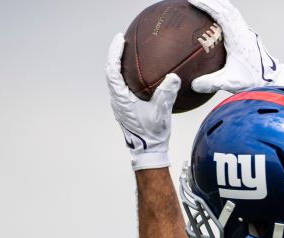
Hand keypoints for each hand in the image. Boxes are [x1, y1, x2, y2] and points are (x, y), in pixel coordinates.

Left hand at [106, 34, 180, 169]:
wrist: (148, 151)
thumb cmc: (153, 134)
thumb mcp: (161, 113)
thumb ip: (166, 95)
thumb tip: (173, 77)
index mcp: (121, 99)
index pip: (113, 71)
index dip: (114, 53)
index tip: (119, 39)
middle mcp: (117, 100)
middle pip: (111, 72)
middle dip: (115, 55)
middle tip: (122, 41)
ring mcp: (119, 104)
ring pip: (115, 79)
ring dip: (119, 65)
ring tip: (127, 53)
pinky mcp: (124, 108)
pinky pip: (121, 86)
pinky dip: (125, 75)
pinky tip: (137, 74)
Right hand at [188, 0, 283, 92]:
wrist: (273, 80)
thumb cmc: (255, 81)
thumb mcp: (231, 83)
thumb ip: (211, 83)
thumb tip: (194, 85)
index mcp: (238, 39)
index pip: (223, 15)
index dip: (208, 5)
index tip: (194, 1)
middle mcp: (243, 32)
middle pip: (228, 8)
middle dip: (212, 1)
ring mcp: (247, 33)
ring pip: (233, 11)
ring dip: (219, 5)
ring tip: (205, 2)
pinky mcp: (248, 36)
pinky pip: (235, 19)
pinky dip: (224, 13)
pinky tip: (216, 17)